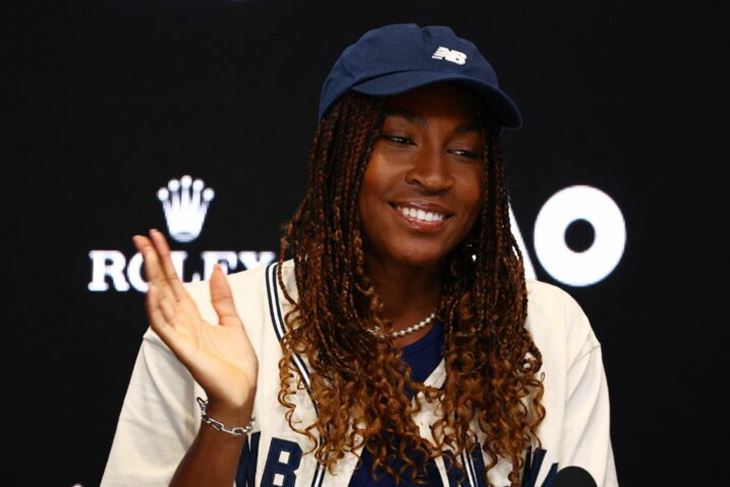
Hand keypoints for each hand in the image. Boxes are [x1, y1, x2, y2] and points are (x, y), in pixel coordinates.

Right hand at [133, 229, 257, 419]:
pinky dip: (156, 308)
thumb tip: (216, 267)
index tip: (155, 236)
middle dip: (152, 261)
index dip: (165, 259)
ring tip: (147, 254)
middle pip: (163, 286)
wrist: (243, 390)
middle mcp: (182, 322)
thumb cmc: (236, 361)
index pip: (173, 281)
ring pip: (160, 301)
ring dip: (152, 277)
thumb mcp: (233, 321)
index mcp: (193, 315)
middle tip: (141, 237)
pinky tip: (153, 290)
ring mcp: (179, 335)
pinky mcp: (182, 349)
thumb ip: (222, 296)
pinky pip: (164, 326)